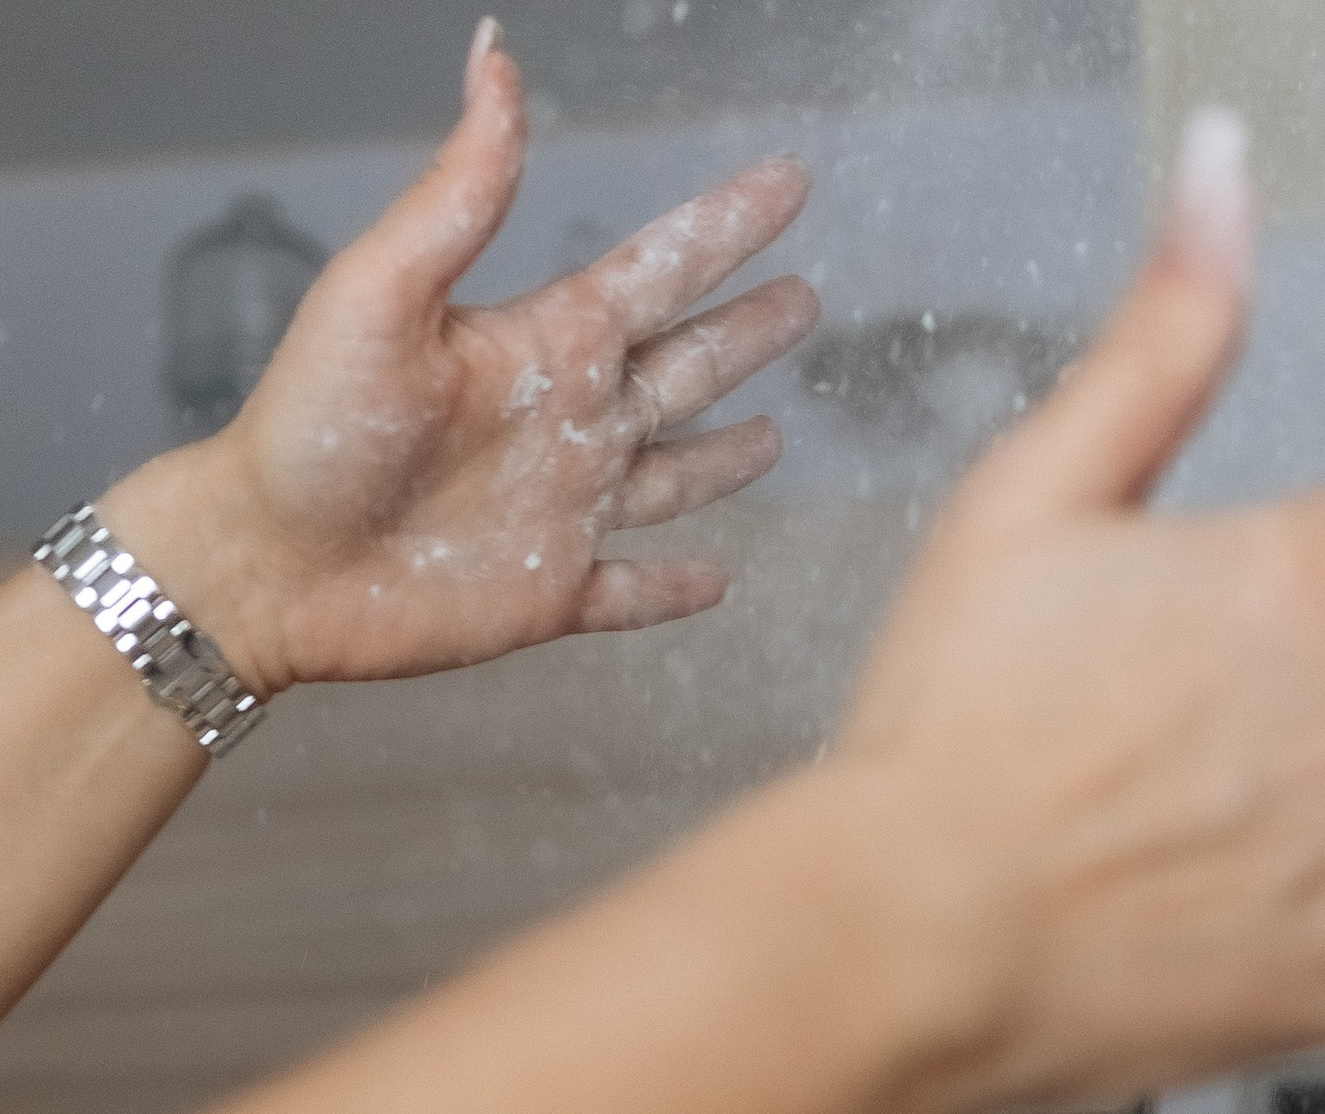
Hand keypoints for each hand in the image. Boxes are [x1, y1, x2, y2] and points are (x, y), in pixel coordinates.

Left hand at [136, 20, 815, 697]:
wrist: (268, 559)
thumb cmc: (314, 424)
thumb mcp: (386, 289)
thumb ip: (462, 188)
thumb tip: (496, 56)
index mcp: (541, 343)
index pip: (658, 271)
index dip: (726, 227)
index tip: (788, 181)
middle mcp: (567, 421)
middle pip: (685, 366)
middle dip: (746, 332)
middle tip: (806, 297)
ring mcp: (564, 511)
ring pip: (674, 477)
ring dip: (726, 457)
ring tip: (775, 433)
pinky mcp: (550, 595)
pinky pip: (631, 593)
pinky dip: (675, 591)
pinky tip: (719, 582)